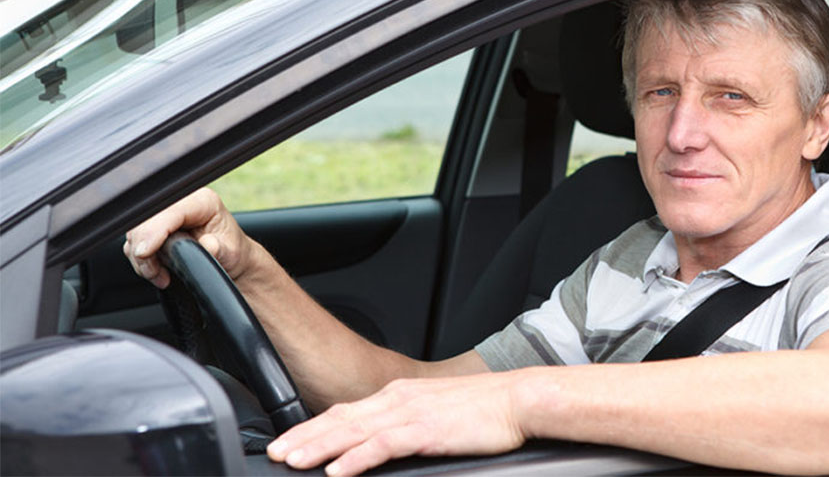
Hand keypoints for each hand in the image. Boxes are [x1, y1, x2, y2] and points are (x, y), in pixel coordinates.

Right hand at [123, 187, 256, 288]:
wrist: (231, 264)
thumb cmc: (231, 254)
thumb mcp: (230, 253)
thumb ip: (217, 248)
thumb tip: (206, 245)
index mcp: (202, 201)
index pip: (167, 211)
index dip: (153, 231)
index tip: (145, 253)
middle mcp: (182, 203)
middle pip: (144, 220)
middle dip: (144, 249)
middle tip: (156, 272)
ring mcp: (166, 215)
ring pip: (136, 232)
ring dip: (142, 258)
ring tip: (160, 274)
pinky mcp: (155, 228)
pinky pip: (135, 243)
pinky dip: (141, 260)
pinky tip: (158, 271)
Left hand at [266, 373, 529, 476]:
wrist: (519, 399)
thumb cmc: (485, 410)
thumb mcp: (436, 411)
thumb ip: (406, 422)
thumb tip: (384, 441)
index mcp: (399, 394)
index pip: (346, 410)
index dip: (314, 427)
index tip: (288, 441)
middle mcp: (398, 399)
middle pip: (340, 419)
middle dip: (304, 437)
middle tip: (274, 454)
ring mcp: (411, 413)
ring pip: (353, 431)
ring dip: (319, 447)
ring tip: (292, 462)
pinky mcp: (426, 429)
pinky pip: (382, 445)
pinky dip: (356, 457)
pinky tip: (338, 470)